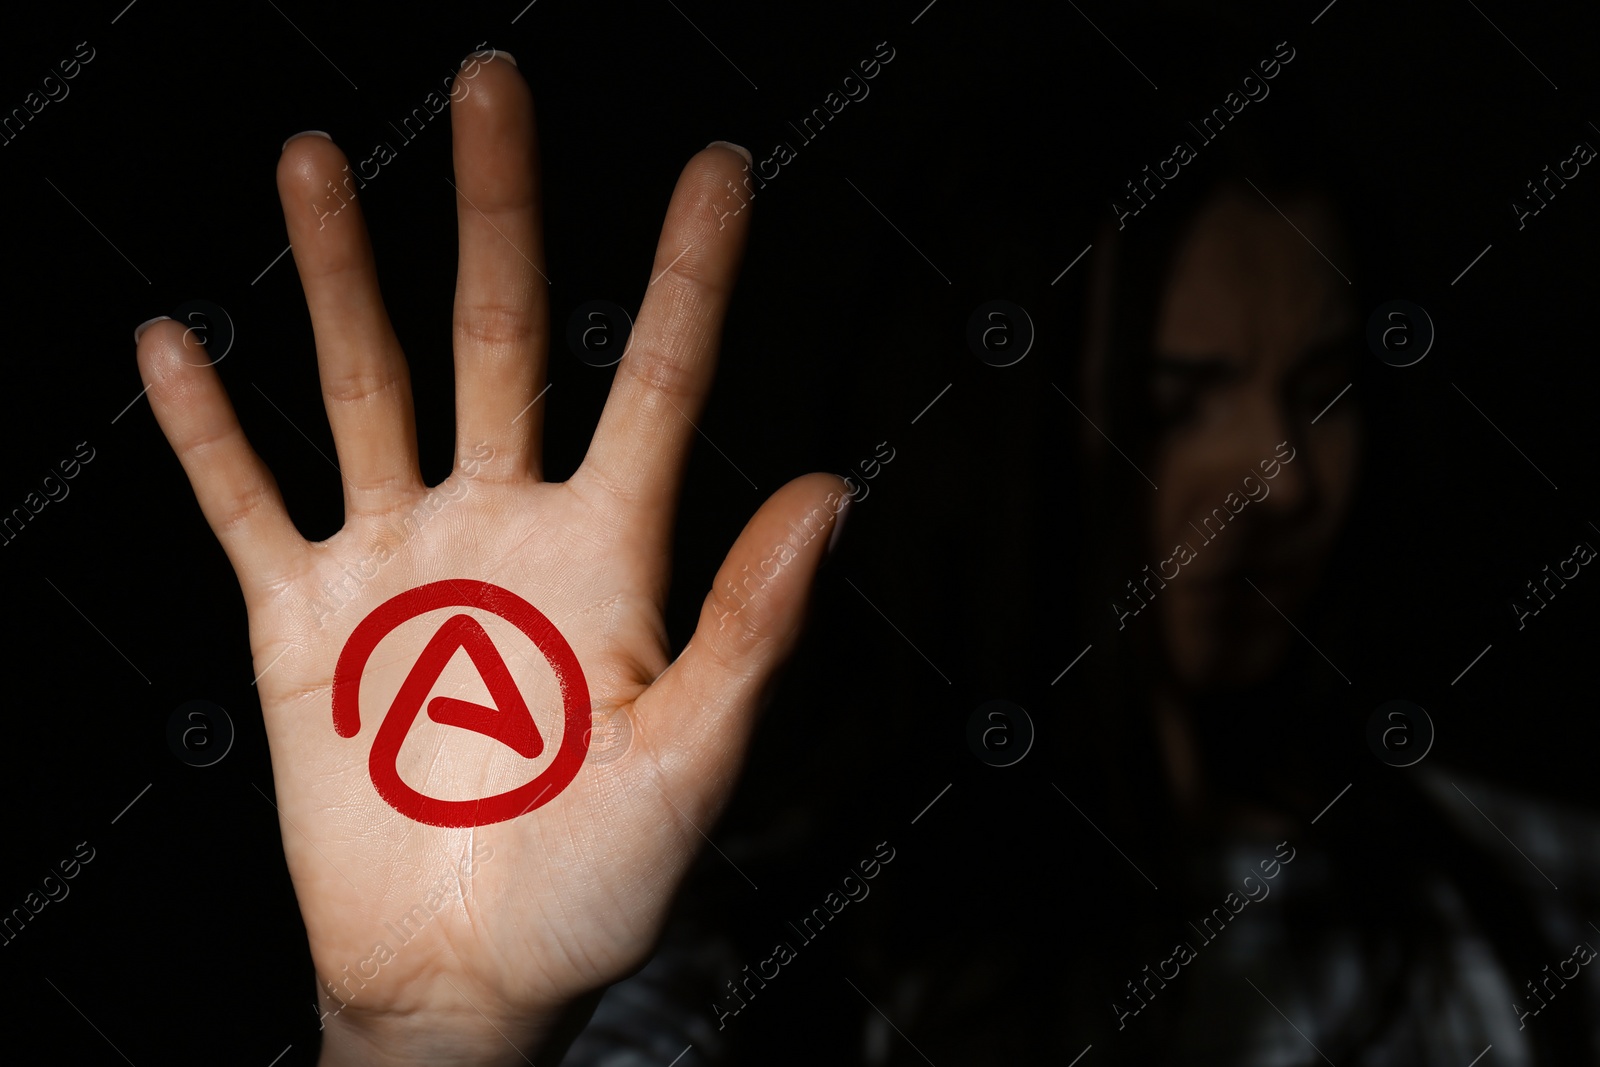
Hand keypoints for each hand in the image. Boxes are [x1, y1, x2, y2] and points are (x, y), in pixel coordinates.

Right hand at [135, 49, 845, 1066]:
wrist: (465, 976)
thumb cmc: (595, 888)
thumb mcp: (692, 764)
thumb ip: (750, 628)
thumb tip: (834, 490)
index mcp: (611, 555)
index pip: (657, 381)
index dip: (691, 274)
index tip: (723, 165)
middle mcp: (505, 528)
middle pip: (499, 337)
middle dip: (498, 213)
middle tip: (495, 80)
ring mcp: (400, 564)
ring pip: (367, 387)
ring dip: (336, 278)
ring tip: (314, 160)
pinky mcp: (303, 620)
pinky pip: (247, 505)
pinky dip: (208, 435)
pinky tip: (176, 345)